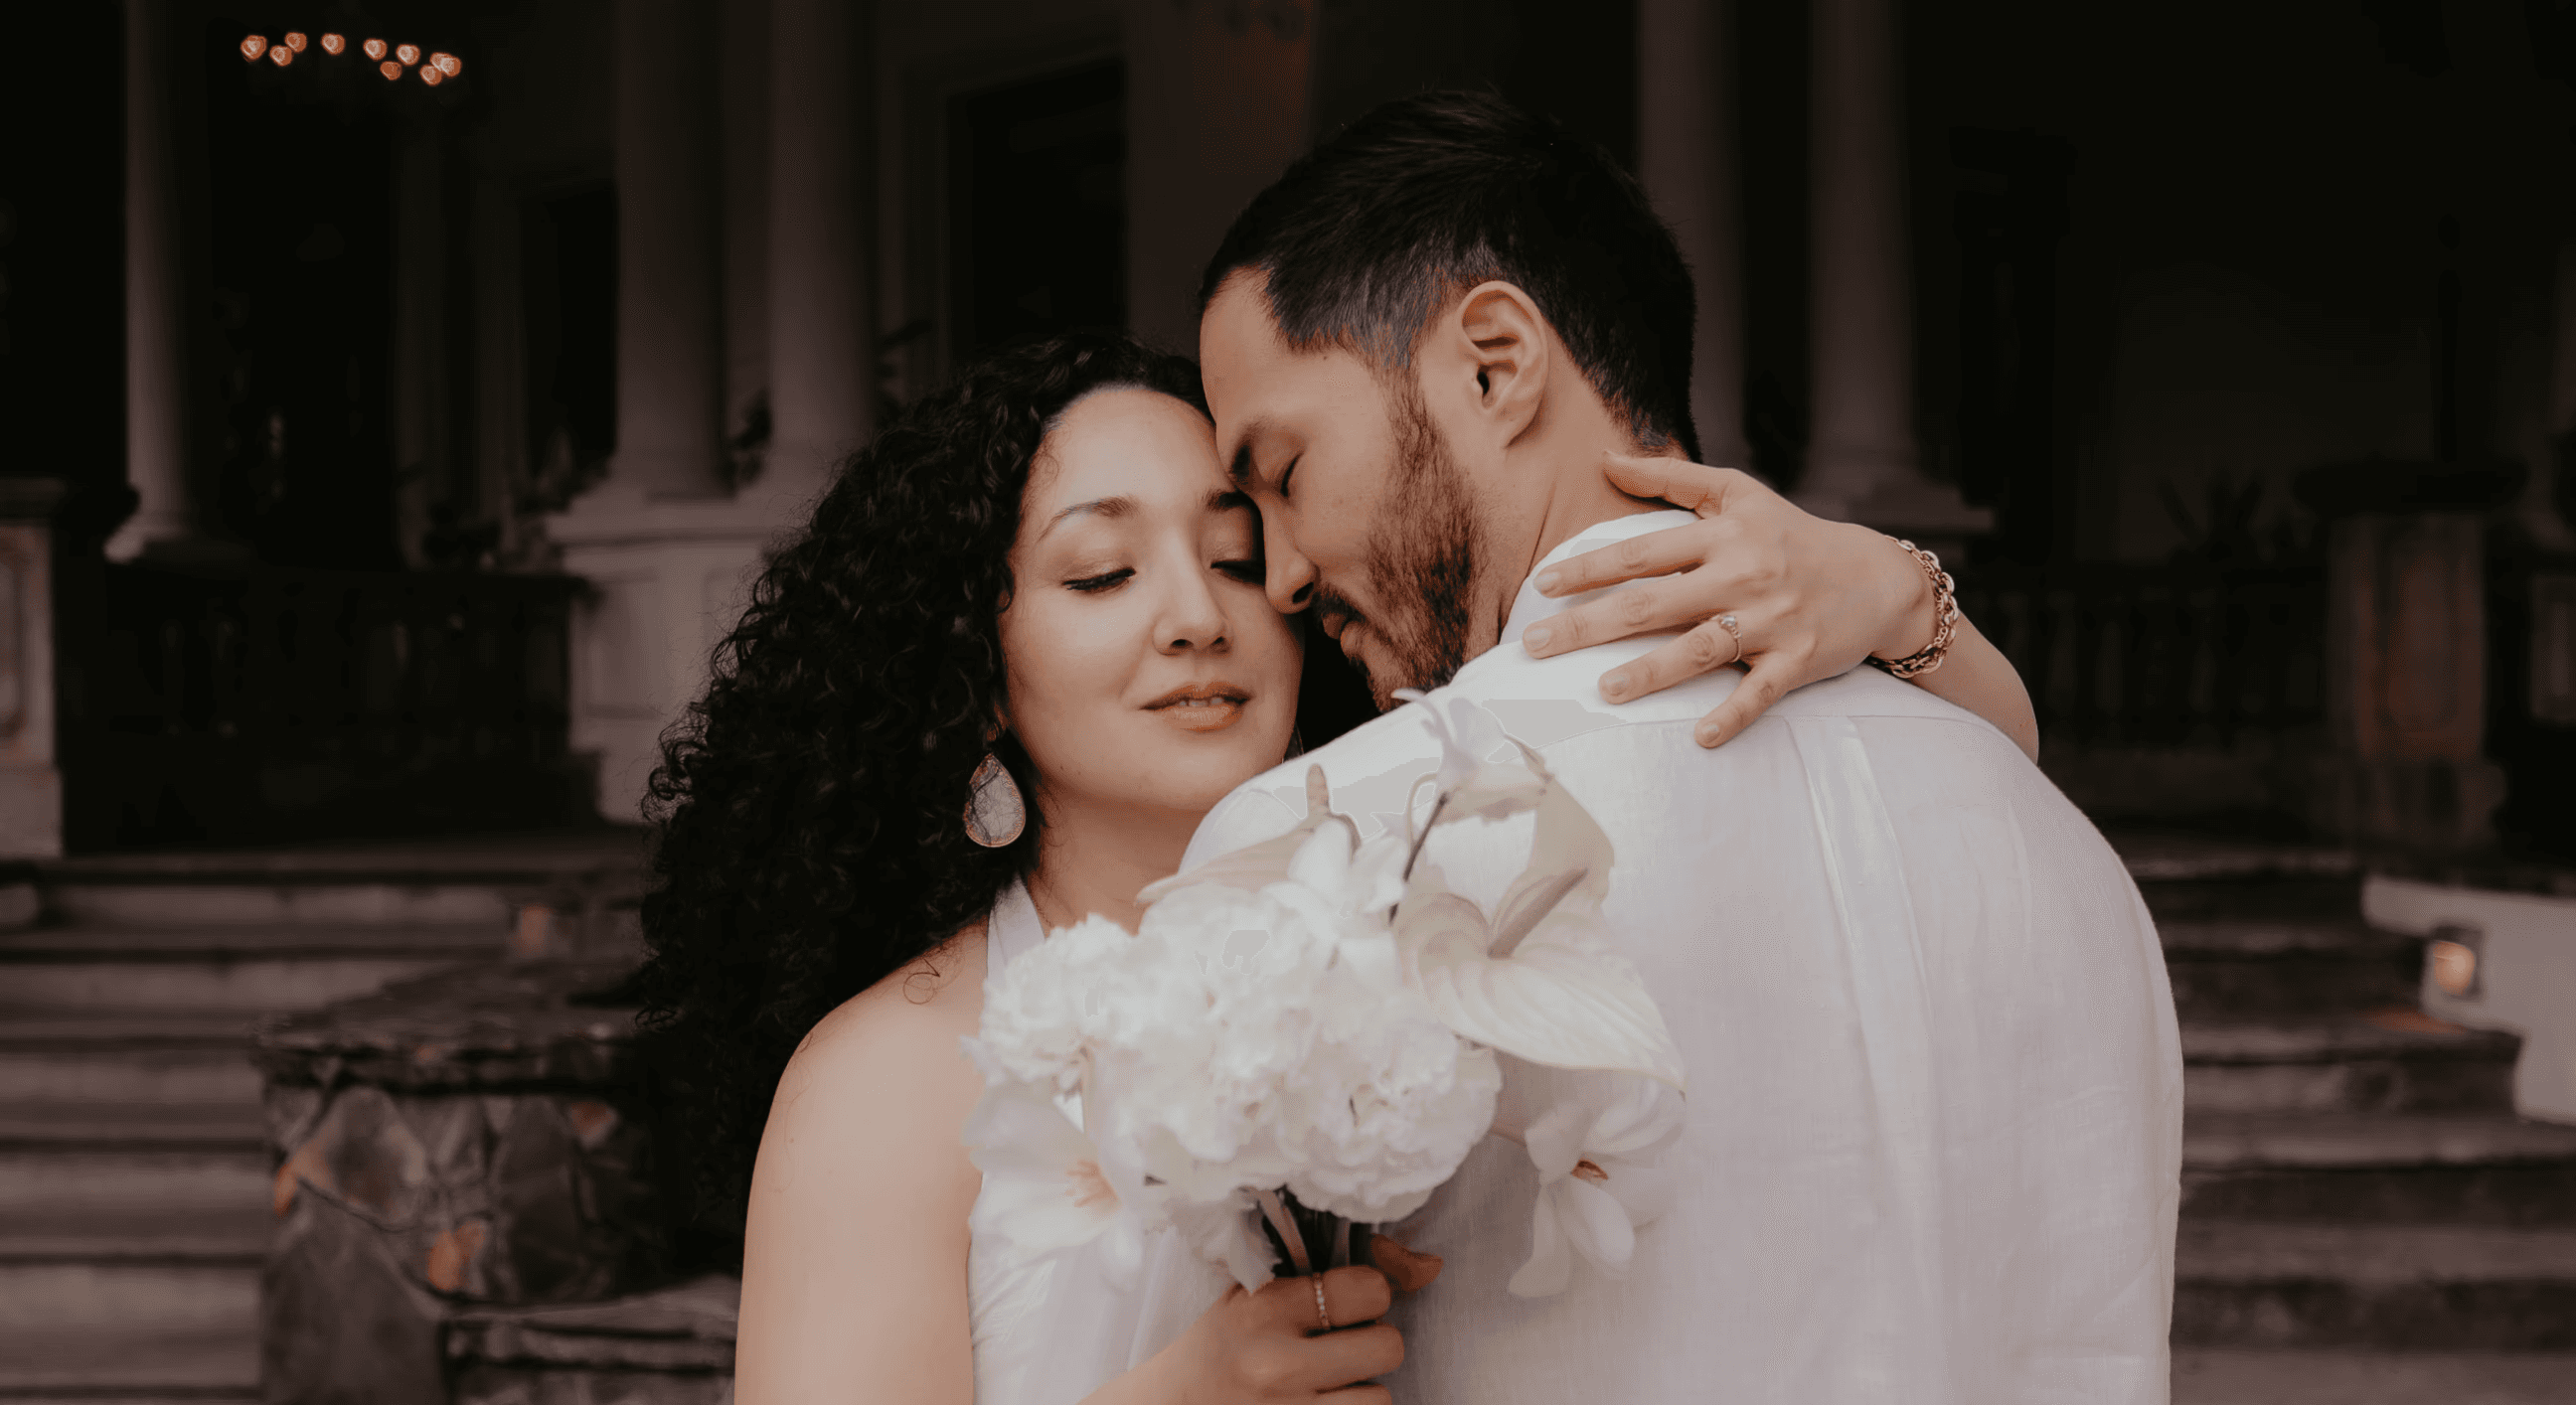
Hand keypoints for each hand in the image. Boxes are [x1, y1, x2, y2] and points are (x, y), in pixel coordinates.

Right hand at [1139, 1264, 1414, 1403]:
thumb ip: (1335, 1274)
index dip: (1368, 1292)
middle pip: (1387, 1346)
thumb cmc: (1220, 1345)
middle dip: (1372, 1343)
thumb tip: (1431, 1267)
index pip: (1368, 1288)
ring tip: (1327, 1383)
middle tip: (1340, 1345)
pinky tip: (1320, 1404)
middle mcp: (1279, 1365)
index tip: (1346, 1301)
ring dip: (1362, 1390)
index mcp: (1265, 1309)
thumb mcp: (1256, 1293)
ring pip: (1380, 1398)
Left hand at [1520, 452, 1934, 747]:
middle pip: (1653, 603)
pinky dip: (1733, 714)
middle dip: (1590, 625)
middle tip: (1537, 645)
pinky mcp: (1798, 660)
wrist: (1877, 577)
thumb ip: (1672, 478)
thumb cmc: (1793, 535)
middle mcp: (1742, 576)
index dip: (1590, 567)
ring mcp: (1771, 621)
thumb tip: (1606, 459)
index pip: (1642, 552)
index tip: (1544, 584)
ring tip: (1605, 690)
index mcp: (1722, 537)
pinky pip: (1760, 692)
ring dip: (1652, 672)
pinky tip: (1700, 736)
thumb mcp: (1739, 494)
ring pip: (1701, 649)